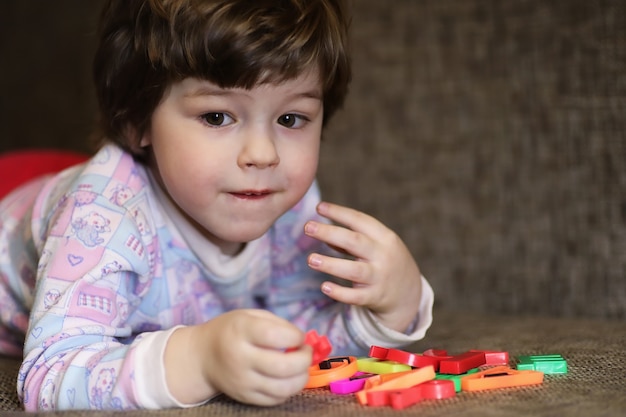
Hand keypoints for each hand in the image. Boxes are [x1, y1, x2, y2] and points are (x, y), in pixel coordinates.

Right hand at [165, 309, 311, 405]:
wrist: (202, 356)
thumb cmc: (231, 331)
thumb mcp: (250, 315)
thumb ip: (277, 324)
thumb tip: (301, 341)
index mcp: (241, 331)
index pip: (275, 336)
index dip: (296, 336)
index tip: (299, 336)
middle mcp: (240, 358)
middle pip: (282, 366)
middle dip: (304, 359)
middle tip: (306, 352)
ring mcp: (242, 381)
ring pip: (283, 388)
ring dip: (301, 378)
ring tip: (301, 367)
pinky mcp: (245, 397)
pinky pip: (275, 399)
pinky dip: (289, 390)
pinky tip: (288, 378)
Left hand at [304, 202, 422, 332]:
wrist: (409, 293)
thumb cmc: (385, 261)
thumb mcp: (377, 245)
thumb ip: (352, 238)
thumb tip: (322, 231)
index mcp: (384, 237)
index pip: (360, 220)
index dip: (339, 212)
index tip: (319, 207)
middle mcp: (383, 255)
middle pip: (354, 241)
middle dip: (330, 233)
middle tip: (307, 227)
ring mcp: (379, 277)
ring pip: (353, 270)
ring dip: (330, 264)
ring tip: (310, 259)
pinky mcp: (375, 297)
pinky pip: (355, 296)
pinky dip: (340, 293)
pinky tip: (324, 287)